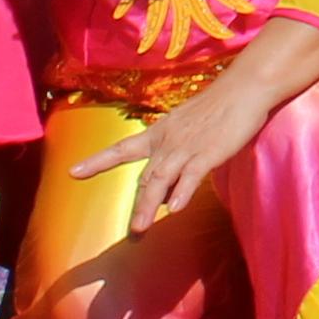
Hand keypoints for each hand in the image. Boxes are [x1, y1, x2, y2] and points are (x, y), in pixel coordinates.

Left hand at [80, 79, 268, 228]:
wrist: (245, 87)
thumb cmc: (220, 105)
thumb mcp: (189, 123)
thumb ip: (177, 148)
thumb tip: (170, 178)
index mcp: (160, 132)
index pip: (122, 149)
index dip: (97, 161)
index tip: (74, 172)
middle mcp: (168, 141)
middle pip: (145, 177)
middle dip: (136, 205)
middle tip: (131, 231)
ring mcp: (188, 146)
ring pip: (160, 179)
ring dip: (149, 206)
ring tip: (141, 229)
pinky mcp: (209, 151)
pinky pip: (192, 174)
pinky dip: (182, 191)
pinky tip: (176, 208)